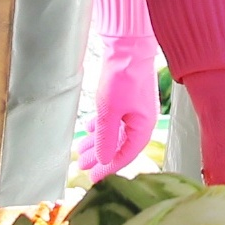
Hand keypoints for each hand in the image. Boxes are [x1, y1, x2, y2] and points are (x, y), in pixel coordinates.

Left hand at [76, 37, 159, 182]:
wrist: (128, 46)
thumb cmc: (123, 78)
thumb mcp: (109, 113)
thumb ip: (106, 139)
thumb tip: (104, 160)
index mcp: (143, 127)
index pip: (126, 155)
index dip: (108, 168)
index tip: (93, 178)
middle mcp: (142, 121)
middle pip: (119, 145)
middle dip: (100, 156)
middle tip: (82, 166)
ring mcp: (136, 109)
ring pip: (115, 132)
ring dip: (98, 141)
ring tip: (81, 150)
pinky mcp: (128, 98)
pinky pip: (115, 119)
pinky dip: (102, 126)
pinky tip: (89, 129)